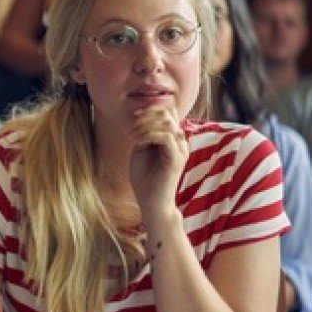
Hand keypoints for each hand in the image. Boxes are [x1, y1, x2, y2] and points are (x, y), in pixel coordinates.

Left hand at [128, 105, 186, 220]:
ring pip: (168, 124)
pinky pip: (166, 137)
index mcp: (172, 139)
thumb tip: (140, 118)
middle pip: (168, 115)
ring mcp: (180, 150)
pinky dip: (148, 135)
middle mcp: (180, 142)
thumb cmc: (145, 178)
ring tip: (131, 135)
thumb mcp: (141, 151)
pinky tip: (136, 141)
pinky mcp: (176, 159)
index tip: (133, 116)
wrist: (151, 202)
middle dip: (146, 116)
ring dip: (145, 125)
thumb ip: (144, 134)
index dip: (151, 110)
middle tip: (130, 126)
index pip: (168, 114)